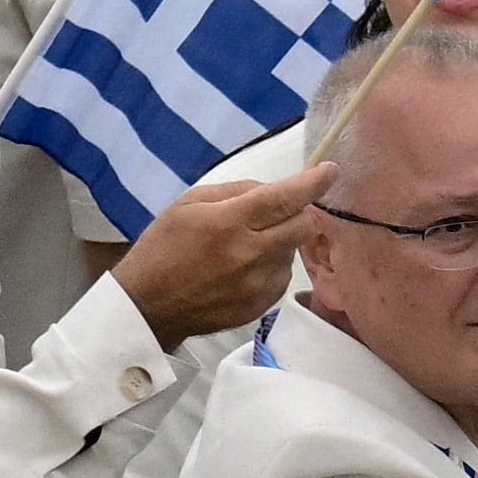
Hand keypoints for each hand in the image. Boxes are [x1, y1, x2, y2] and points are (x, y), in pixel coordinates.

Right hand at [105, 157, 327, 343]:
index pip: (283, 198)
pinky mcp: (259, 306)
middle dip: (300, 213)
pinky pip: (281, 278)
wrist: (148, 306)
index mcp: (229, 222)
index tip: (330, 170)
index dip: (312, 182)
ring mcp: (256, 284)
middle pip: (302, 226)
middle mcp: (249, 254)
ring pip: (292, 252)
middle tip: (281, 211)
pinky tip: (244, 268)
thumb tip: (271, 190)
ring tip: (248, 245)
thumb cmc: (163, 247)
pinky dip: (272, 267)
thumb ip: (234, 191)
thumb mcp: (189, 204)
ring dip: (281, 241)